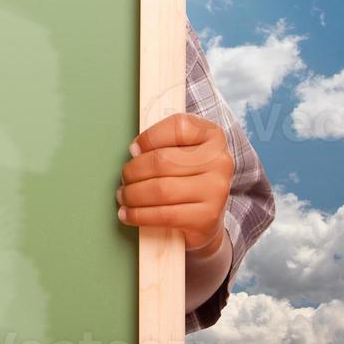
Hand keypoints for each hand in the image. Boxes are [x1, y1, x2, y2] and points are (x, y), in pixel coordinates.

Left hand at [116, 112, 232, 253]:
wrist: (207, 216)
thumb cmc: (188, 177)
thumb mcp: (182, 151)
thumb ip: (162, 142)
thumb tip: (135, 151)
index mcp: (213, 136)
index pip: (177, 127)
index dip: (149, 137)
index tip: (134, 149)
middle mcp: (220, 161)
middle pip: (162, 160)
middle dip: (133, 171)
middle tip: (124, 178)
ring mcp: (216, 190)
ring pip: (160, 189)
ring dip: (132, 194)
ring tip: (123, 196)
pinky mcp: (208, 216)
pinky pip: (164, 215)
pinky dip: (139, 215)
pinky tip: (128, 214)